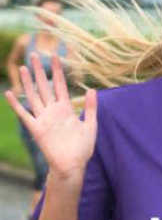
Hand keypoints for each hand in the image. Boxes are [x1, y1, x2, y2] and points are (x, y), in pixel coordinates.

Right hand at [4, 53, 96, 180]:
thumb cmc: (83, 148)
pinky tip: (9, 93)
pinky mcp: (36, 129)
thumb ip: (91, 108)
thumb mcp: (91, 125)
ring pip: (33, 96)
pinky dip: (16, 104)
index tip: (56, 56)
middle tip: (34, 54)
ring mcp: (43, 119)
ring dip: (28, 82)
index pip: (60, 85)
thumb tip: (93, 89)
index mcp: (66, 109)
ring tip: (23, 67)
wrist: (73, 165)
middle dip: (39, 71)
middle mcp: (53, 111)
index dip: (57, 71)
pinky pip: (24, 114)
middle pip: (44, 86)